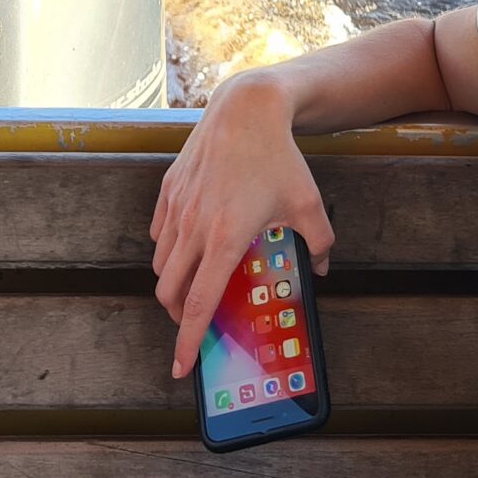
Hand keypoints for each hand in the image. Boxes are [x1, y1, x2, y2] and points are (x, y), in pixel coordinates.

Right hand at [151, 72, 335, 378]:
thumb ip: (317, 243)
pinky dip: (168, 250)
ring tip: (195, 285)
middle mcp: (193, 227)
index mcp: (225, 239)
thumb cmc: (279, 158)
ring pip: (161, 264)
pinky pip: (159, 233)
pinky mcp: (168, 189)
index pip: (199, 305)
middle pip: (170, 292)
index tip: (182, 368)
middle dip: (178, 317)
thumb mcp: (309, 203)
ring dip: (173, 284)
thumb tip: (318, 270)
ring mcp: (176, 207)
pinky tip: (189, 245)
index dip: (188, 342)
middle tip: (195, 323)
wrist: (247, 109)